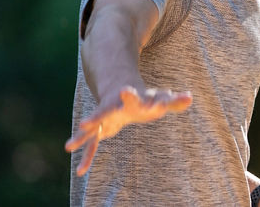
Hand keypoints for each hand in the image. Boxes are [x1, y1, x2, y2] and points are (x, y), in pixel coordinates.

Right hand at [64, 86, 192, 175]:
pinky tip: (81, 171)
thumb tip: (190, 98)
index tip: (148, 102)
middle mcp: (115, 106)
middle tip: (90, 119)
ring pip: (91, 126)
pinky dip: (87, 156)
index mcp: (132, 99)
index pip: (138, 99)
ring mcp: (104, 116)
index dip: (144, 101)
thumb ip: (173, 101)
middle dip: (99, 114)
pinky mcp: (99, 128)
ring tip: (69, 146)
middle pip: (107, 109)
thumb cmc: (144, 98)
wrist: (119, 87)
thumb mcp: (159, 99)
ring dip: (82, 135)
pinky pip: (91, 144)